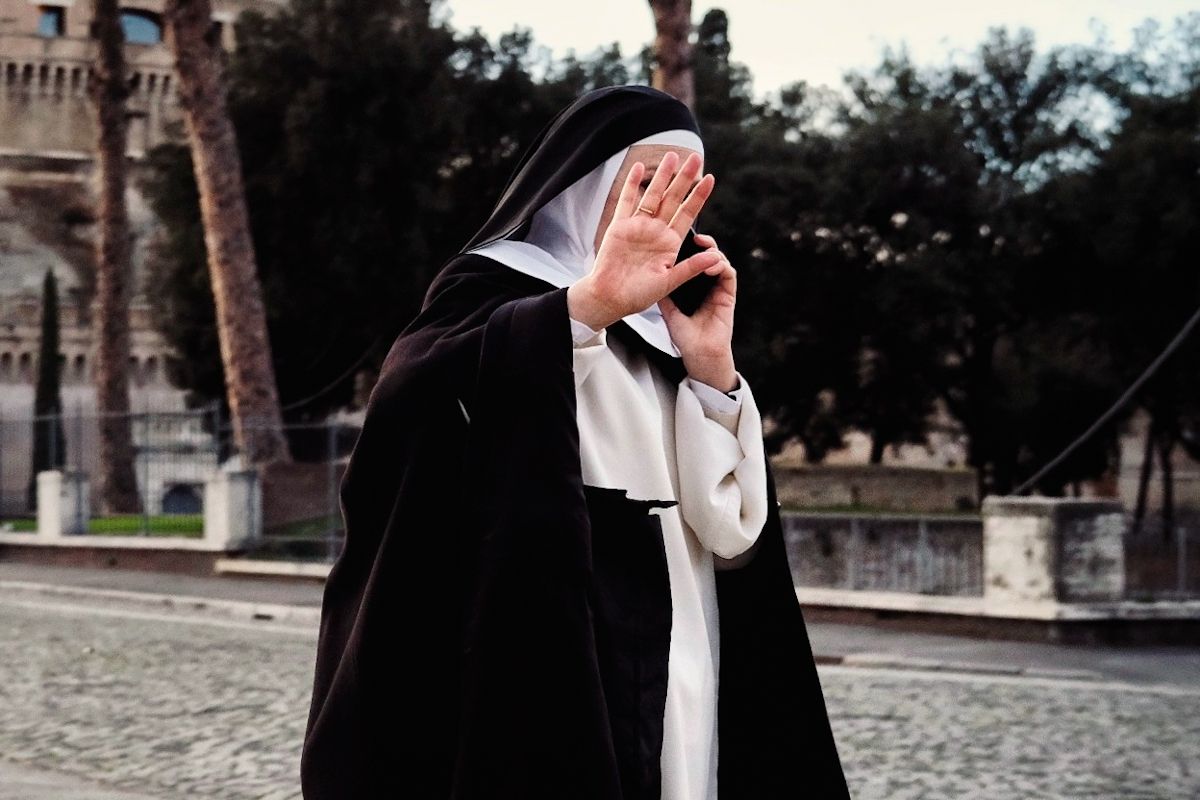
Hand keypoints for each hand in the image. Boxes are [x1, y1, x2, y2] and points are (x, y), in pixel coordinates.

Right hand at [568, 151, 718, 329]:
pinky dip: (631, 184)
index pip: (688, 214)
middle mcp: (656, 231)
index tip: (710, 178)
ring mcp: (638, 227)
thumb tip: (716, 257)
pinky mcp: (619, 226)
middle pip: (673, 198)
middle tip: (696, 157)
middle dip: (684, 178)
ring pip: (652, 195)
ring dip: (662, 175)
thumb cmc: (638, 295)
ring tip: (672, 155)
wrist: (609, 298)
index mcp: (670, 243)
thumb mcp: (669, 282)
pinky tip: (638, 167)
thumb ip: (691, 268)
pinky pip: (627, 201)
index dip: (698, 196)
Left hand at [659, 233, 736, 390]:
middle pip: (709, 258)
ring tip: (705, 248)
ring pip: (721, 262)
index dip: (691, 250)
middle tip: (698, 238)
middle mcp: (708, 286)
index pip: (695, 262)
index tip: (682, 242)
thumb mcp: (668, 310)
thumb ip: (664, 293)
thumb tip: (650, 275)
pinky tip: (712, 264)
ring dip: (714, 253)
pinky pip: (729, 275)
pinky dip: (722, 266)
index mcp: (695, 288)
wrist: (698, 355)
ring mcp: (719, 290)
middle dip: (705, 245)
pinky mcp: (729, 296)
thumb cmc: (685, 338)